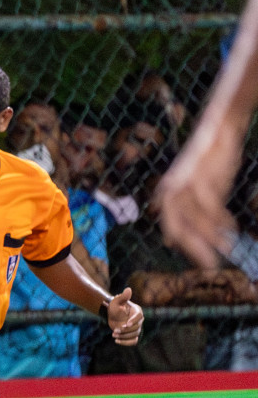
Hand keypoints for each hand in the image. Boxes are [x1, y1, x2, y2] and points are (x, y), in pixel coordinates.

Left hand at [105, 287, 143, 345]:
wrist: (112, 314)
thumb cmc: (115, 306)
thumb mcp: (117, 301)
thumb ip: (123, 296)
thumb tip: (128, 289)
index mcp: (137, 311)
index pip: (139, 316)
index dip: (133, 321)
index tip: (126, 324)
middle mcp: (139, 320)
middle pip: (136, 327)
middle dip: (125, 330)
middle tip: (115, 331)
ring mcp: (136, 328)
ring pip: (134, 334)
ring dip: (124, 336)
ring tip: (113, 334)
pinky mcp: (132, 334)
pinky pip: (133, 341)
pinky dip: (126, 343)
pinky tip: (117, 341)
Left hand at [156, 136, 242, 268]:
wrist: (218, 130)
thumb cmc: (209, 162)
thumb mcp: (197, 189)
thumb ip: (190, 211)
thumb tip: (173, 242)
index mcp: (165, 196)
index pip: (172, 229)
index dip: (186, 247)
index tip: (199, 261)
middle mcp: (169, 193)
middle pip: (181, 230)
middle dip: (197, 250)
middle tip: (211, 267)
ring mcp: (182, 186)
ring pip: (197, 221)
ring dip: (213, 238)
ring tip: (226, 250)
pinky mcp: (199, 180)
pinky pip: (210, 207)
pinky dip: (221, 220)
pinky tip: (231, 229)